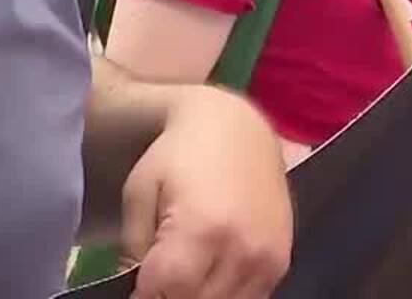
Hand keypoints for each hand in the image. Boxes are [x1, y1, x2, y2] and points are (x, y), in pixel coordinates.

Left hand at [121, 88, 290, 298]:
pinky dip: (225, 296)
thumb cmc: (178, 153)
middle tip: (157, 281)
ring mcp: (267, 260)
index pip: (166, 290)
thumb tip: (130, 287)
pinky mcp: (282, 262)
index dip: (145, 295)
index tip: (136, 289)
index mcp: (201, 228)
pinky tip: (209, 275)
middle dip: (170, 297)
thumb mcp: (141, 191)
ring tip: (182, 277)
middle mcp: (241, 250)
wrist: (237, 129)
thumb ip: (134, 245)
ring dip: (198, 298)